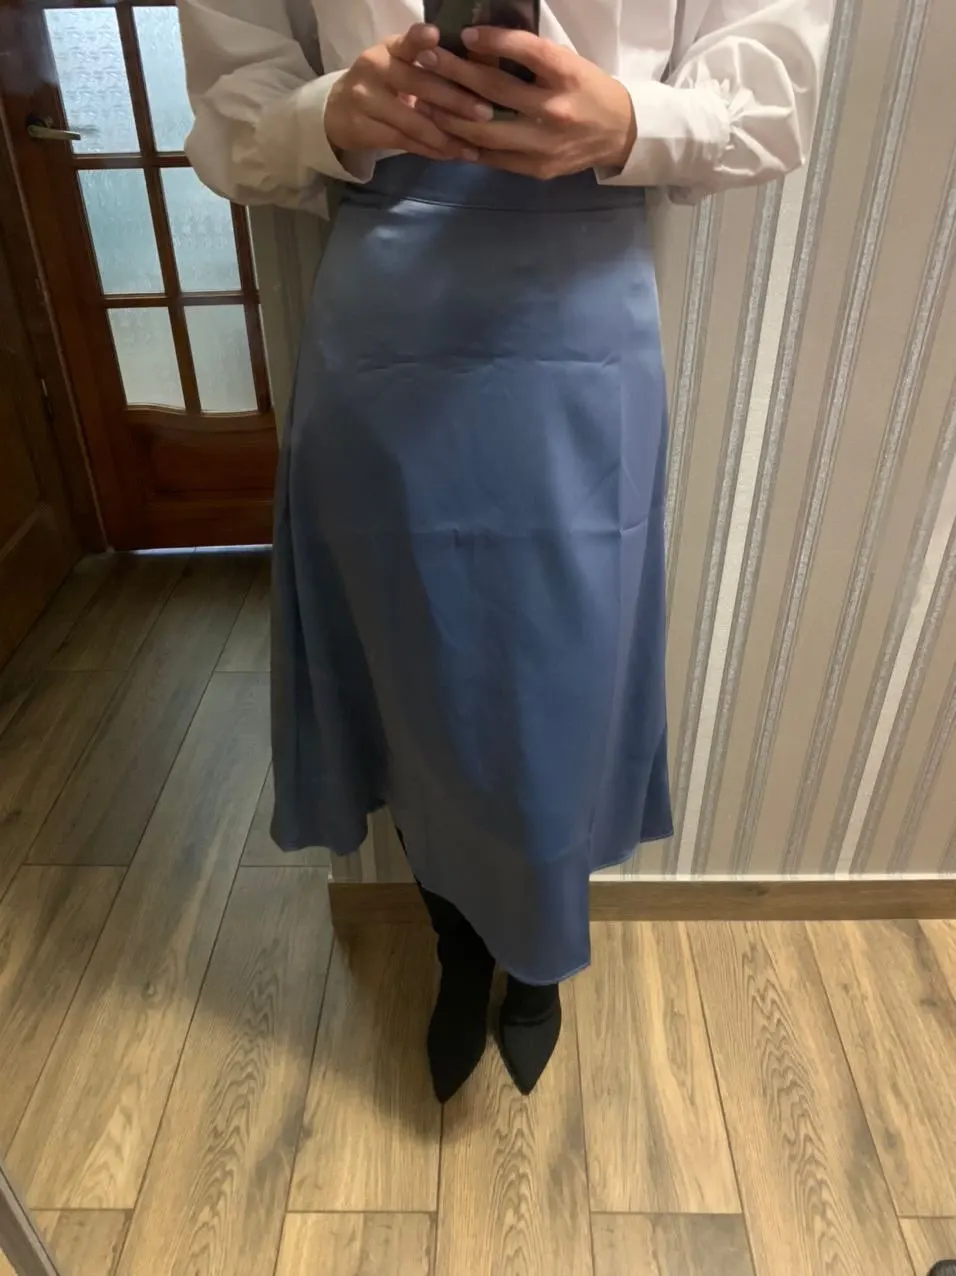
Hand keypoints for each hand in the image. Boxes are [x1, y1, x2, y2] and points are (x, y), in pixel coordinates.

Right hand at [325, 25, 492, 162]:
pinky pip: (405, 142)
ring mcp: (366, 100)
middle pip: (418, 85)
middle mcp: (375, 68)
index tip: (436, 36)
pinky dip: (431, 150)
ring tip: (473, 147)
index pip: (406, 42)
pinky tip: (452, 155)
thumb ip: (430, 64)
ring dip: (446, 136)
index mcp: (389, 48)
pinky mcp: (363, 128)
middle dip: (455, 100)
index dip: (420, 40)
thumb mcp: (400, 64)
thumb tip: (481, 70)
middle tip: (485, 112)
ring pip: (413, 121)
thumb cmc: (383, 84)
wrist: (338, 111)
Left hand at [415, 28, 636, 178]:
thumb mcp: (566, 64)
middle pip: (496, 91)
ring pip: (486, 131)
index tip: (466, 35)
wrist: (618, 134)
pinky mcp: (537, 168)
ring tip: (424, 100)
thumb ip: (529, 59)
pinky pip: (493, 158)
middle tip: (426, 60)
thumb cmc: (586, 90)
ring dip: (450, 115)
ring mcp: (545, 144)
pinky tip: (445, 132)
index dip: (494, 41)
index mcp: (566, 76)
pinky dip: (466, 144)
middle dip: (455, 73)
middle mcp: (555, 110)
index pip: (527, 51)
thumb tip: (480, 46)